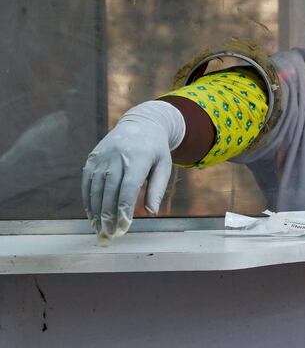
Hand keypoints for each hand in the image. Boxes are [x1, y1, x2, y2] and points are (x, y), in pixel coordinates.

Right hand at [81, 101, 183, 244]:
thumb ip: (158, 189)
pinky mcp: (92, 158)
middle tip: (110, 234)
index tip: (124, 226)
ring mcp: (103, 156)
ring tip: (99, 229)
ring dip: (96, 211)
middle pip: (109, 190)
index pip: (128, 187)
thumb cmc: (155, 150)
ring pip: (95, 188)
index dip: (124, 208)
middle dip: (109, 215)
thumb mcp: (164, 166)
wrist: (141, 123)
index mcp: (138, 157)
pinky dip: (88, 200)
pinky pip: (87, 182)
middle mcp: (118, 156)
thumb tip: (152, 213)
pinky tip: (91, 215)